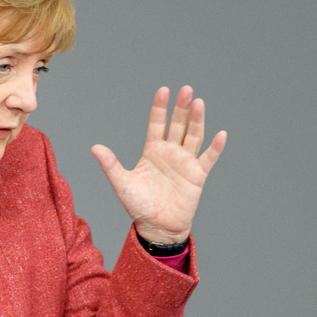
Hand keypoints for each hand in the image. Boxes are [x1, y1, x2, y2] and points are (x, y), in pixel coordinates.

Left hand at [91, 86, 225, 243]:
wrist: (157, 226)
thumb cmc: (138, 205)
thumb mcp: (122, 183)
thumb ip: (111, 165)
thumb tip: (95, 148)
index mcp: (152, 150)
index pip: (157, 123)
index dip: (160, 108)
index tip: (163, 91)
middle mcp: (170, 152)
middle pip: (178, 125)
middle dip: (182, 108)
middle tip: (186, 90)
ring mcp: (185, 162)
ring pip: (193, 136)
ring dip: (197, 120)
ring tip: (199, 103)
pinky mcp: (197, 175)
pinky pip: (208, 158)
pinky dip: (215, 147)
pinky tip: (221, 134)